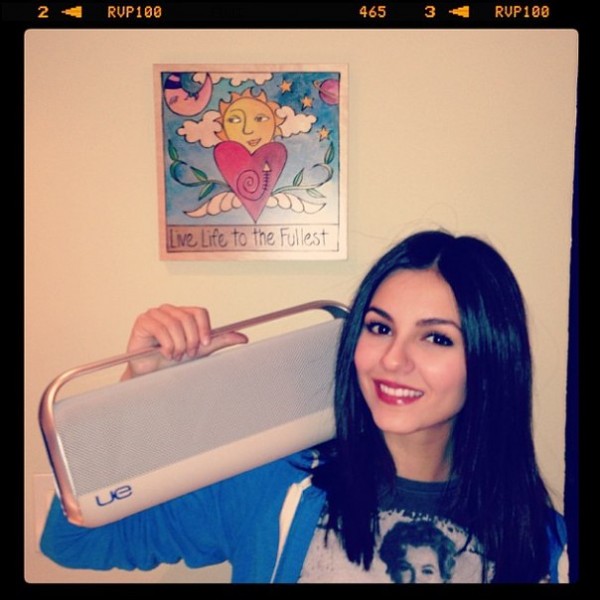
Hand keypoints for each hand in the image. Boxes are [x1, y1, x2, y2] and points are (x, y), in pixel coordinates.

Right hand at [121, 304, 247, 378]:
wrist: (152, 374)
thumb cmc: (173, 360)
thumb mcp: (201, 350)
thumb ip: (220, 341)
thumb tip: (243, 337)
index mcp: (183, 313)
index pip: (200, 312)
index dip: (204, 328)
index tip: (204, 344)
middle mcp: (169, 310)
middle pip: (188, 318)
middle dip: (191, 340)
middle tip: (187, 353)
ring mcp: (155, 314)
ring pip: (175, 323)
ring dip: (178, 344)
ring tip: (176, 355)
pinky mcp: (143, 321)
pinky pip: (160, 328)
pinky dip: (166, 344)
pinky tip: (165, 353)